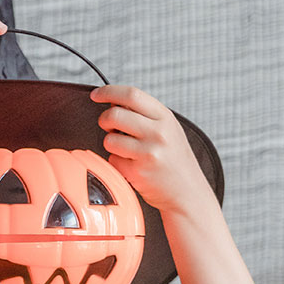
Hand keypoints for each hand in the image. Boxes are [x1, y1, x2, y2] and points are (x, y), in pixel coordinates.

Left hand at [91, 85, 212, 212]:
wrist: (187, 192)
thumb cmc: (174, 160)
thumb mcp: (168, 129)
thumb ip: (145, 114)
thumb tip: (113, 101)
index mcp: (165, 117)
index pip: (131, 94)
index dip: (108, 92)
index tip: (96, 94)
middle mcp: (158, 133)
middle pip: (114, 114)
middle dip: (104, 120)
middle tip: (109, 126)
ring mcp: (148, 153)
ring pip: (110, 139)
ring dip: (111, 143)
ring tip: (127, 150)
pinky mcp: (137, 171)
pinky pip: (112, 159)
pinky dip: (117, 162)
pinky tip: (132, 166)